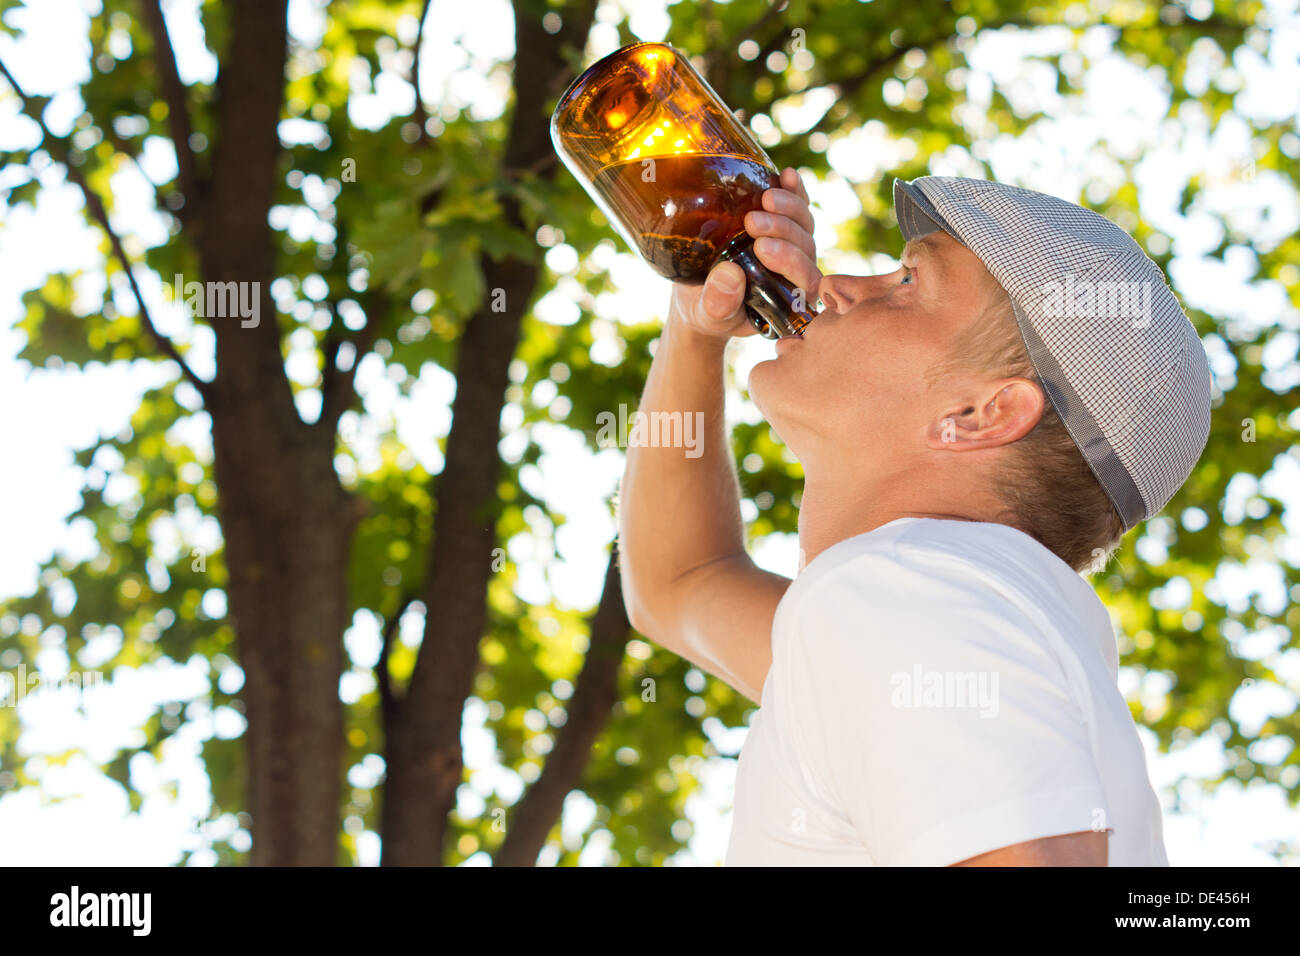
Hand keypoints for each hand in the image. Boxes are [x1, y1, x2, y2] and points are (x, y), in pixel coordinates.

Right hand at [669, 166, 820, 338]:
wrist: (699, 293)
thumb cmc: (708, 309)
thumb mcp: (706, 314)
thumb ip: (718, 303)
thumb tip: (730, 274)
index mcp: (791, 299)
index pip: (805, 280)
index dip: (791, 261)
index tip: (761, 248)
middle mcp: (798, 271)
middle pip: (805, 246)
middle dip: (784, 231)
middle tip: (753, 222)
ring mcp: (792, 245)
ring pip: (804, 224)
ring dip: (790, 207)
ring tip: (765, 198)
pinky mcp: (780, 224)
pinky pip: (796, 205)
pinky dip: (793, 190)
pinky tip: (785, 175)